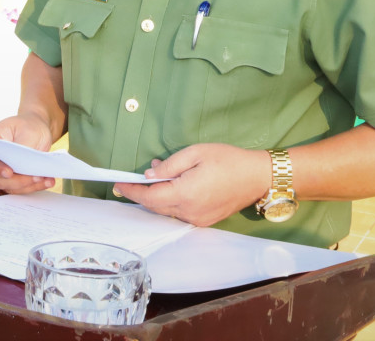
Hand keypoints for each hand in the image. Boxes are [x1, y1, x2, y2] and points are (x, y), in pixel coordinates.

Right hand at [0, 114, 57, 193]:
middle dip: (18, 180)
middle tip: (35, 177)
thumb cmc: (29, 125)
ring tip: (45, 179)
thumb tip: (23, 164)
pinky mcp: (13, 179)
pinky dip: (35, 186)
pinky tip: (47, 181)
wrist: (37, 129)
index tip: (9, 172)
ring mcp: (2, 171)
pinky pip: (22, 187)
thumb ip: (24, 147)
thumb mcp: (29, 131)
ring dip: (28, 185)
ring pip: (11, 186)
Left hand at [114, 143, 270, 226]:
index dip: (131, 191)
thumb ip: (169, 166)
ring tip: (156, 176)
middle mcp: (189, 212)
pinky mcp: (204, 221)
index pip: (149, 196)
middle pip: (155, 206)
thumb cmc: (227, 160)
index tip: (117, 184)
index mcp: (186, 193)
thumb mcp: (195, 153)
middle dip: (140, 194)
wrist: (257, 177)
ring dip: (156, 196)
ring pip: (166, 210)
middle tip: (129, 181)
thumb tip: (149, 175)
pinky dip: (170, 201)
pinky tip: (172, 186)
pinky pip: (179, 213)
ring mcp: (197, 220)